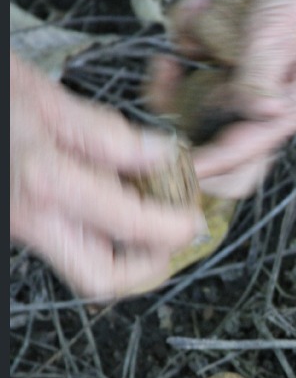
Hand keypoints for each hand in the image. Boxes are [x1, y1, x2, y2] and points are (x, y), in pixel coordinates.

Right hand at [10, 53, 204, 298]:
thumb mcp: (48, 100)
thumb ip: (108, 135)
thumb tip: (162, 155)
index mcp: (45, 182)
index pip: (128, 227)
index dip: (171, 228)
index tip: (193, 219)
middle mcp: (29, 217)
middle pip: (101, 278)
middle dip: (149, 266)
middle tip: (175, 231)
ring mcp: (20, 227)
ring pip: (85, 265)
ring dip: (129, 249)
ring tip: (155, 209)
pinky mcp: (19, 222)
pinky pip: (67, 243)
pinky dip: (102, 232)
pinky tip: (119, 197)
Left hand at [149, 0, 295, 197]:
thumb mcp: (285, 32)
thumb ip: (264, 78)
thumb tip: (258, 116)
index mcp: (291, 103)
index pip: (246, 152)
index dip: (209, 165)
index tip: (174, 170)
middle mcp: (263, 93)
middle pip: (208, 130)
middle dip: (180, 103)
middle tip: (165, 79)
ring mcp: (238, 68)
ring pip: (187, 87)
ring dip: (186, 48)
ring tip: (200, 17)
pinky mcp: (219, 44)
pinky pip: (186, 50)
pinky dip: (188, 23)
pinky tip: (206, 0)